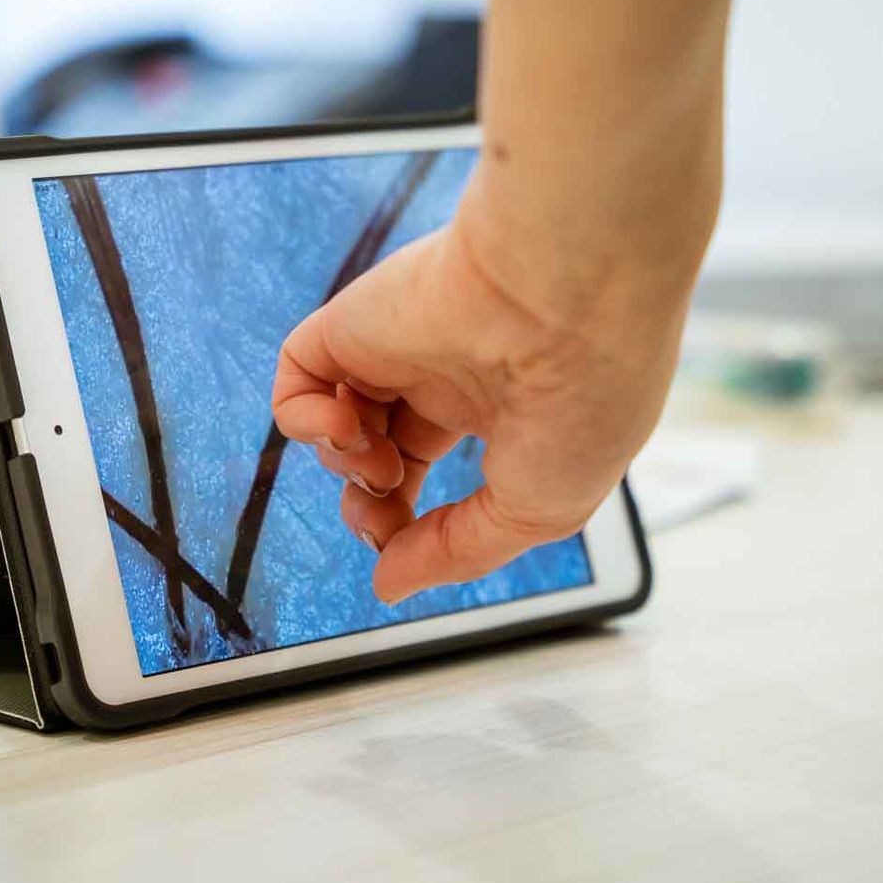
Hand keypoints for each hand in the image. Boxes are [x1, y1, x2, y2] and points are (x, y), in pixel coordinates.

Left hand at [271, 212, 687, 603]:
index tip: (404, 552)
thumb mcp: (536, 509)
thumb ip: (457, 552)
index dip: (405, 521)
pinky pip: (297, 373)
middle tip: (380, 521)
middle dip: (369, 504)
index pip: (425, 462)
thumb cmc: (584, 397)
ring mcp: (400, 342)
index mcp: (500, 403)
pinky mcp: (356, 316)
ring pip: (333, 417)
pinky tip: (343, 431)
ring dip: (344, 466)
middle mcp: (446, 369)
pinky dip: (301, 419)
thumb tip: (388, 583)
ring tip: (380, 465)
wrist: (572, 299)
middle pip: (375, 448)